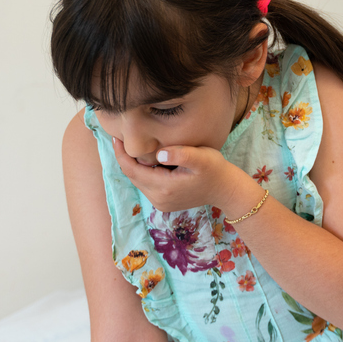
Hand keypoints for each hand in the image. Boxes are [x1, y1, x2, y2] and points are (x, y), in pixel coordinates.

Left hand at [111, 137, 251, 213]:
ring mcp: (161, 203)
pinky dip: (143, 172)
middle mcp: (159, 199)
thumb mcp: (201, 158)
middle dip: (125, 158)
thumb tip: (159, 153)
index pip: (133, 171)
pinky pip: (147, 185)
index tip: (116, 137)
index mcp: (164, 188)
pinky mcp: (164, 203)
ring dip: (134, 165)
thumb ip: (181, 154)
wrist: (226, 189)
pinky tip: (147, 159)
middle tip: (121, 138)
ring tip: (131, 146)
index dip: (122, 154)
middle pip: (133, 177)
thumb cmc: (215, 170)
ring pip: (139, 181)